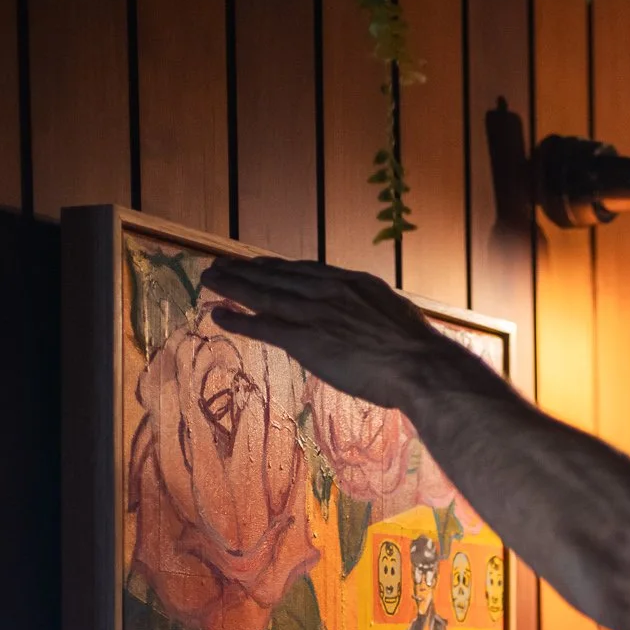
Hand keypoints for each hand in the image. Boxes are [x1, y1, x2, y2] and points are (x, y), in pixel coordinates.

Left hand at [203, 254, 470, 412]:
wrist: (419, 365)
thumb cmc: (418, 350)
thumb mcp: (396, 318)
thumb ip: (373, 315)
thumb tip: (369, 324)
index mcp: (352, 283)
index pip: (305, 271)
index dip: (278, 268)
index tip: (259, 264)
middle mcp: (328, 290)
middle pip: (277, 276)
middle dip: (246, 270)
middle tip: (221, 265)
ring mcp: (314, 313)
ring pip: (263, 294)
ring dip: (232, 286)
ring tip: (210, 280)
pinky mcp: (304, 339)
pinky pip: (263, 325)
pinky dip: (238, 319)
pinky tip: (218, 315)